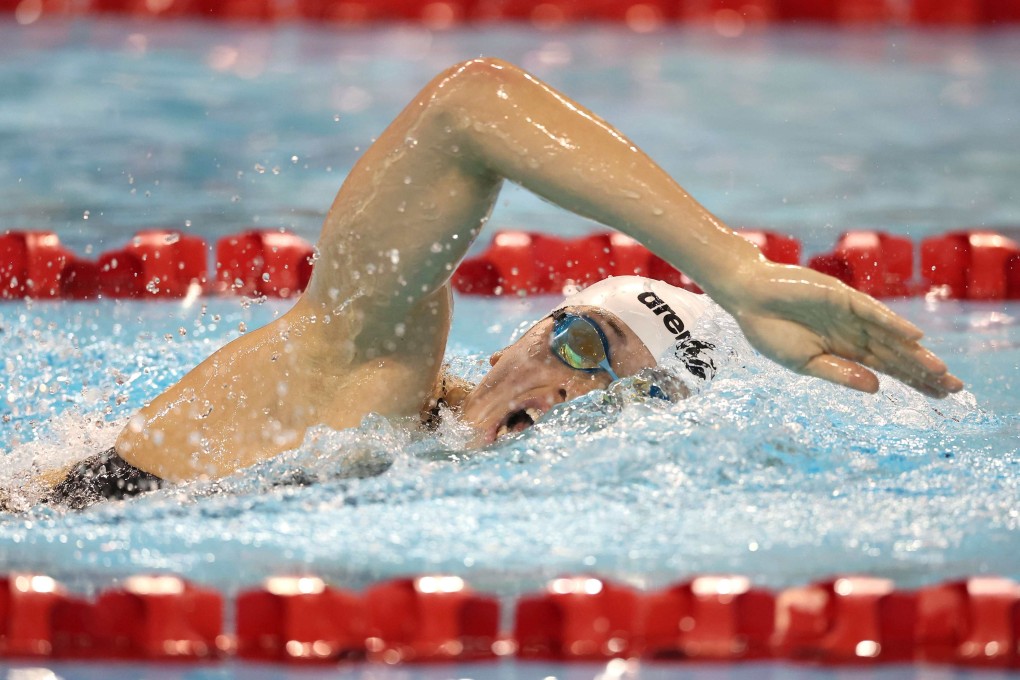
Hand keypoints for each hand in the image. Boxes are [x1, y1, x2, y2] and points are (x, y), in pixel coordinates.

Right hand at [720, 261, 962, 397]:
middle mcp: (854, 332)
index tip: (940, 396)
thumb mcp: (804, 363)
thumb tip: (878, 388)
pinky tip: (914, 337)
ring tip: (941, 371)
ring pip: (890, 337)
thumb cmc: (770, 332)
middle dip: (924, 371)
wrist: (748, 298)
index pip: (887, 368)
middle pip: (896, 354)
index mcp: (844, 351)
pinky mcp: (842, 296)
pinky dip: (893, 324)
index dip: (913, 381)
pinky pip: (873, 312)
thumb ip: (839, 374)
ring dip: (915, 353)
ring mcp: (850, 314)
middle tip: (956, 388)